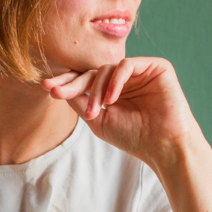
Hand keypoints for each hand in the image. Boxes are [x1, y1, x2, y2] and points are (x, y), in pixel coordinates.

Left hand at [42, 56, 194, 165]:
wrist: (164, 146)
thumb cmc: (135, 137)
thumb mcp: (98, 120)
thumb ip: (80, 102)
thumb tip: (58, 87)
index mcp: (113, 91)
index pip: (86, 80)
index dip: (67, 83)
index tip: (47, 88)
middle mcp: (126, 79)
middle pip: (93, 72)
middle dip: (73, 82)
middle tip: (56, 91)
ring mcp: (141, 72)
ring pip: (107, 68)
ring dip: (96, 89)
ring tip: (96, 110)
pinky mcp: (156, 67)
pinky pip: (126, 65)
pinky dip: (115, 81)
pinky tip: (111, 99)